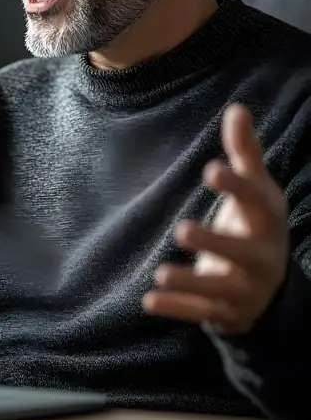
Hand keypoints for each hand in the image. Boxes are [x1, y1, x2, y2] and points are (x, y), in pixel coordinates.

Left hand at [142, 103, 288, 333]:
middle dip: (215, 242)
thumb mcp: (256, 188)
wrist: (270, 286)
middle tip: (181, 228)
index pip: (256, 202)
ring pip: (220, 289)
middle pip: (243, 252)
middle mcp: (263, 257)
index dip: (237, 187)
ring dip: (191, 281)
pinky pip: (201, 312)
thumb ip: (244, 151)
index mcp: (268, 221)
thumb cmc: (255, 222)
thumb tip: (237, 108)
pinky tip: (148, 301)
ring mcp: (246, 289)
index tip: (211, 169)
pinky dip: (176, 309)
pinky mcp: (227, 312)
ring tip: (160, 272)